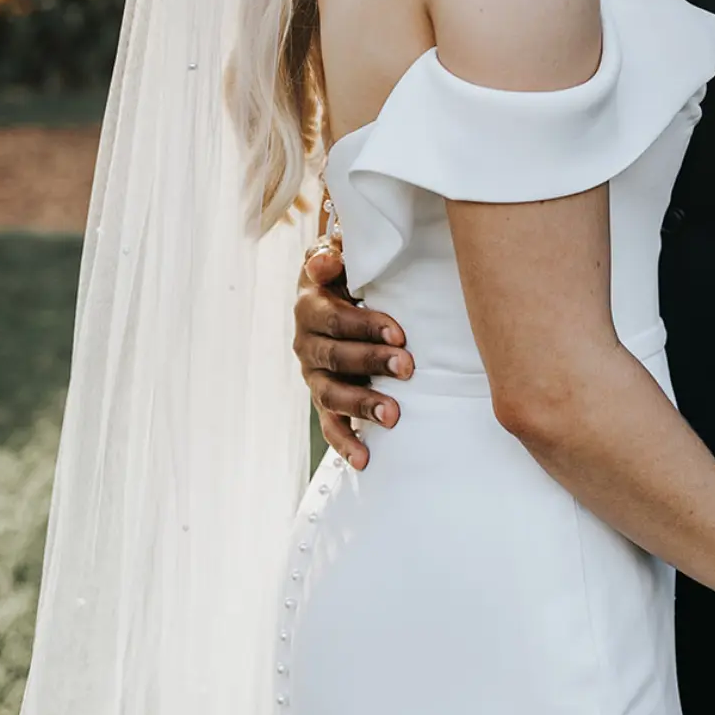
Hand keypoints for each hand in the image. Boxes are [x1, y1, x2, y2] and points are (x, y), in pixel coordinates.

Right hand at [293, 243, 413, 470]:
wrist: (336, 291)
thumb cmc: (347, 271)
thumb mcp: (338, 255)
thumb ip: (332, 255)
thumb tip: (325, 263)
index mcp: (310, 307)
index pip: (336, 320)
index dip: (366, 327)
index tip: (399, 334)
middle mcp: (306, 344)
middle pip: (335, 358)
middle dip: (372, 363)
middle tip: (407, 367)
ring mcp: (314, 376)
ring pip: (331, 395)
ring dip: (362, 405)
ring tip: (393, 415)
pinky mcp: (325, 400)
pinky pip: (330, 426)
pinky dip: (345, 444)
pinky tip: (365, 460)